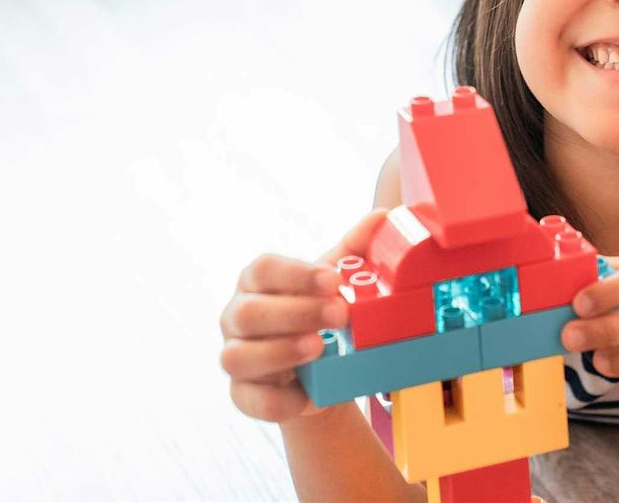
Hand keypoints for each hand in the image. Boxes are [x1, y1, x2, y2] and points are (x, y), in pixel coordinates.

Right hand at [219, 208, 389, 422]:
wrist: (321, 372)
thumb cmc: (320, 316)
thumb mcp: (336, 285)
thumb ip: (355, 250)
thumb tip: (382, 216)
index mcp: (258, 282)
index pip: (264, 269)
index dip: (297, 275)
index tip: (334, 280)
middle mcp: (237, 316)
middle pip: (250, 312)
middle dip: (296, 312)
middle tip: (340, 314)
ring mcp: (235, 356)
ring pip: (238, 356)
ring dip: (280, 352)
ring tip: (320, 347)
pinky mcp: (243, 394)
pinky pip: (249, 399)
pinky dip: (276, 400)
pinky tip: (305, 395)